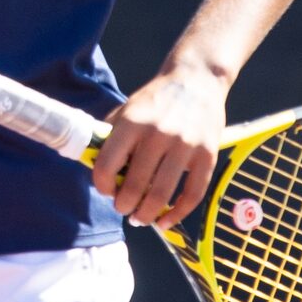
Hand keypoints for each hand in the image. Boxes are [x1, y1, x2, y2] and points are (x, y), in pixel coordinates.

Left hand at [92, 70, 227, 227]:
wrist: (197, 80)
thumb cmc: (156, 100)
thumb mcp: (126, 109)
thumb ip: (111, 137)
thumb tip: (95, 170)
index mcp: (131, 122)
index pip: (107, 165)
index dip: (102, 185)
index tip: (105, 190)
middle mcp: (158, 134)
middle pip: (135, 185)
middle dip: (124, 205)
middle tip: (123, 209)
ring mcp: (185, 145)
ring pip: (161, 194)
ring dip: (147, 214)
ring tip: (140, 218)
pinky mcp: (207, 155)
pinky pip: (192, 195)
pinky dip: (177, 214)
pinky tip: (166, 221)